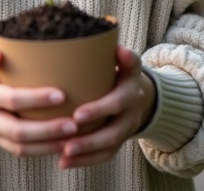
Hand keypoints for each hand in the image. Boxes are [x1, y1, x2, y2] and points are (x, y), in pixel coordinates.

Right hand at [0, 43, 79, 156]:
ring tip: (73, 138)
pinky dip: (42, 151)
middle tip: (74, 124)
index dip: (36, 99)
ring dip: (48, 145)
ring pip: (20, 147)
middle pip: (17, 130)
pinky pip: (19, 153)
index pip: (11, 99)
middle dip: (47, 130)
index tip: (62, 95)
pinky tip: (62, 145)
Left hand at [58, 45, 156, 169]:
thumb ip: (116, 52)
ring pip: (110, 143)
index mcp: (131, 84)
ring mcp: (128, 126)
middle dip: (92, 131)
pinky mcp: (120, 140)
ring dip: (87, 149)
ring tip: (64, 152)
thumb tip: (113, 40)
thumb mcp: (123, 57)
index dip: (101, 106)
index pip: (120, 95)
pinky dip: (85, 161)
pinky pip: (105, 155)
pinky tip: (63, 162)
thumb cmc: (120, 70)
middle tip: (69, 130)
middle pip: (116, 125)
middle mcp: (132, 107)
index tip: (78, 114)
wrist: (140, 93)